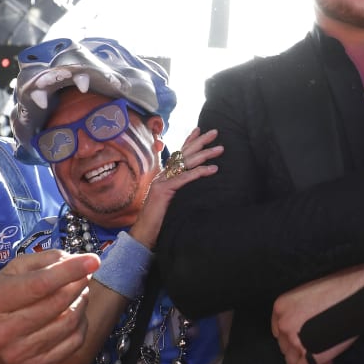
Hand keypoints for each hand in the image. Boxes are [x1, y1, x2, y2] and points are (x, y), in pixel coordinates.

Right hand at [0, 249, 99, 363]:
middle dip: (78, 283)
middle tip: (83, 273)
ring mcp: (20, 353)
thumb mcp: (9, 273)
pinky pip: (74, 343)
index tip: (92, 260)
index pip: (40, 284)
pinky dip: (81, 324)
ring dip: (82, 301)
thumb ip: (42, 260)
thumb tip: (74, 258)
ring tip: (77, 292)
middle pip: (58, 303)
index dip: (70, 270)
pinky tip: (73, 312)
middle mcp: (3, 332)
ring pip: (69, 322)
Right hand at [130, 128, 221, 248]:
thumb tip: (193, 187)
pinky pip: (184, 178)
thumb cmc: (158, 221)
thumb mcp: (171, 201)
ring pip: (186, 162)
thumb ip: (178, 191)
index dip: (189, 141)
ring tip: (220, 148)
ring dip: (205, 154)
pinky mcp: (163, 191)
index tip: (200, 130)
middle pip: (183, 153)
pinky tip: (212, 169)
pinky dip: (199, 172)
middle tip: (215, 131)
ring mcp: (162, 181)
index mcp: (164, 176)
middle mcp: (162, 175)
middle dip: (200, 141)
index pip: (178, 154)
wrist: (143, 234)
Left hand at [271, 265, 363, 363]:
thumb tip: (302, 333)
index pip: (280, 333)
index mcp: (282, 307)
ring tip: (326, 346)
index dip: (295, 337)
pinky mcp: (309, 354)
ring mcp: (295, 340)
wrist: (358, 293)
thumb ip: (299, 315)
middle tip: (322, 340)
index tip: (309, 336)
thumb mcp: (310, 296)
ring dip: (308, 358)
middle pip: (286, 348)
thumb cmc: (340, 289)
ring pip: (293, 362)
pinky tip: (326, 360)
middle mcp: (285, 324)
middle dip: (302, 347)